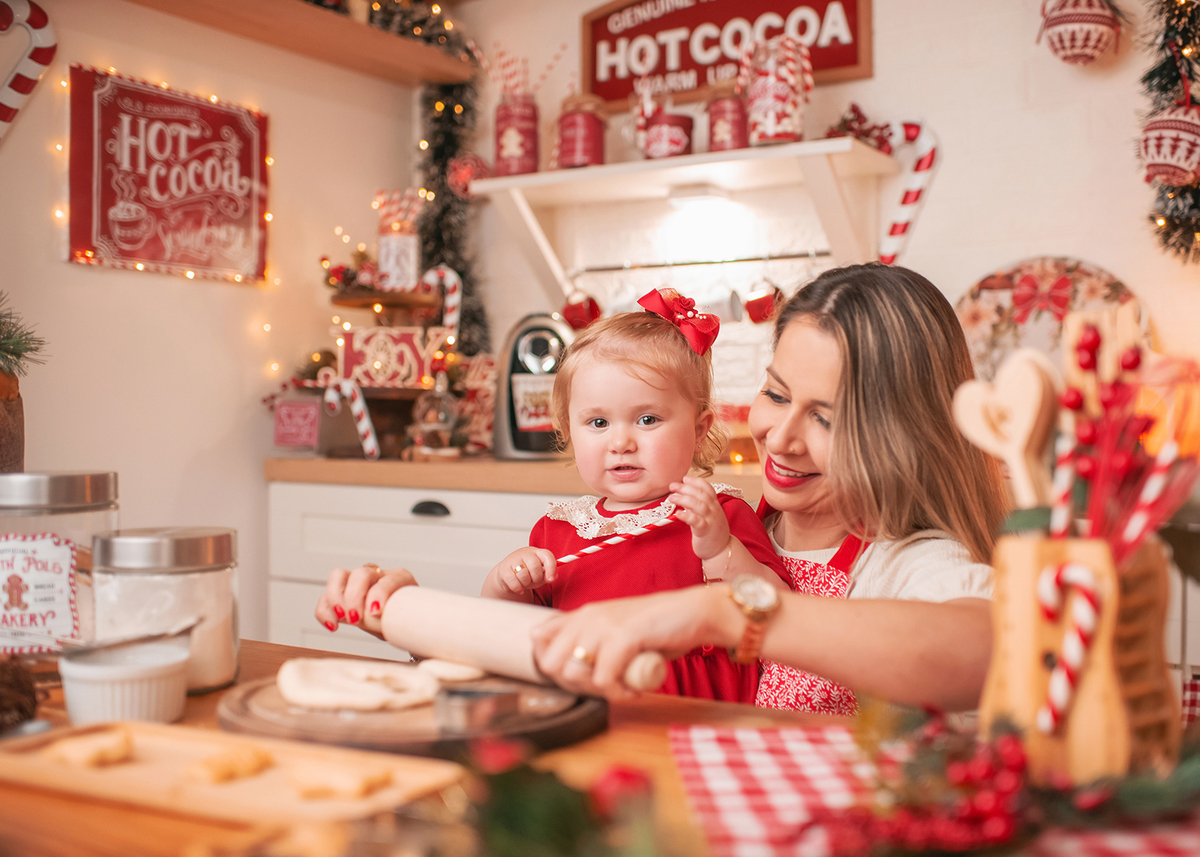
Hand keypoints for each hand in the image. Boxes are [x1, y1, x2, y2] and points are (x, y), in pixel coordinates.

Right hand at [315, 564, 417, 637]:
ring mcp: (357, 583)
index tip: (376, 612)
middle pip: (361, 573)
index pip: (388, 580)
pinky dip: (324, 610)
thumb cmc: (408, 623)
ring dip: (335, 598)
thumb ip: (415, 624)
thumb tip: (426, 641)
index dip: (380, 594)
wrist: (400, 625)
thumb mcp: (414, 623)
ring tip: (341, 619)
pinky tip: (332, 626)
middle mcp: (378, 576)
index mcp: (401, 579)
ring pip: (338, 576)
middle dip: (355, 596)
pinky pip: (325, 597)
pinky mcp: (341, 595)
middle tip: (356, 619)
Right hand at [481, 547, 557, 599]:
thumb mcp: (540, 575)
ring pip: (524, 575)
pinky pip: (514, 582)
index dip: (551, 568)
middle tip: (533, 580)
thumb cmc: (527, 574)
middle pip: (535, 566)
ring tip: (524, 583)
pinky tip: (519, 588)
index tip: (550, 578)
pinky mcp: (503, 569)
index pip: (547, 556)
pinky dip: (518, 588)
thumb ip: (548, 575)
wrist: (508, 575)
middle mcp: (525, 553)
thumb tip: (553, 577)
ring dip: (526, 584)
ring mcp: (513, 560)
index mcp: (537, 553)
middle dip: (536, 578)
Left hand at [531, 586, 734, 698]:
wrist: (694, 613)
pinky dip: (618, 693)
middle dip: (571, 685)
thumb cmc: (656, 626)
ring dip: (596, 691)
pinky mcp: (623, 637)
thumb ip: (589, 636)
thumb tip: (555, 652)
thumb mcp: (615, 628)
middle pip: (549, 663)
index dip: (549, 667)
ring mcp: (604, 625)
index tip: (575, 679)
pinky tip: (634, 690)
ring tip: (621, 688)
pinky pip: (604, 679)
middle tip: (600, 688)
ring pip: (573, 673)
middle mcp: (588, 617)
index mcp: (583, 614)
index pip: (540, 639)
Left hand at [670, 476, 731, 562]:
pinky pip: (696, 521)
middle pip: (701, 494)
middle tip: (672, 486)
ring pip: (699, 505)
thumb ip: (697, 506)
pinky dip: (687, 516)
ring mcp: (711, 520)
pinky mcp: (705, 531)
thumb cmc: (711, 532)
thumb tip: (682, 496)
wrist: (721, 551)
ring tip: (671, 498)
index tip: (684, 478)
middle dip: (686, 488)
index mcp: (714, 505)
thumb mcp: (706, 516)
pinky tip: (678, 513)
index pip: (707, 488)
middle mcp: (714, 510)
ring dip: (684, 499)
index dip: (695, 481)